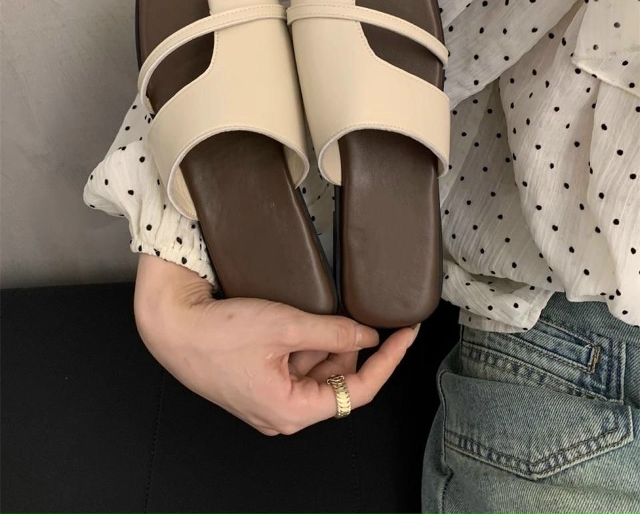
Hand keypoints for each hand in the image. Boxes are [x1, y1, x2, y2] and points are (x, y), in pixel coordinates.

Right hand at [134, 254, 419, 435]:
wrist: (172, 327)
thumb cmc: (219, 333)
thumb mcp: (286, 326)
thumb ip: (334, 334)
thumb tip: (369, 338)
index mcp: (292, 411)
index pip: (358, 392)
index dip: (388, 361)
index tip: (405, 334)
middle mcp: (282, 413)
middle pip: (335, 380)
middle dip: (348, 346)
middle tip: (360, 312)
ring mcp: (268, 399)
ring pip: (314, 370)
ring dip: (324, 342)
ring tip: (320, 311)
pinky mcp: (257, 382)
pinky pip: (293, 364)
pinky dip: (303, 342)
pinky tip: (300, 318)